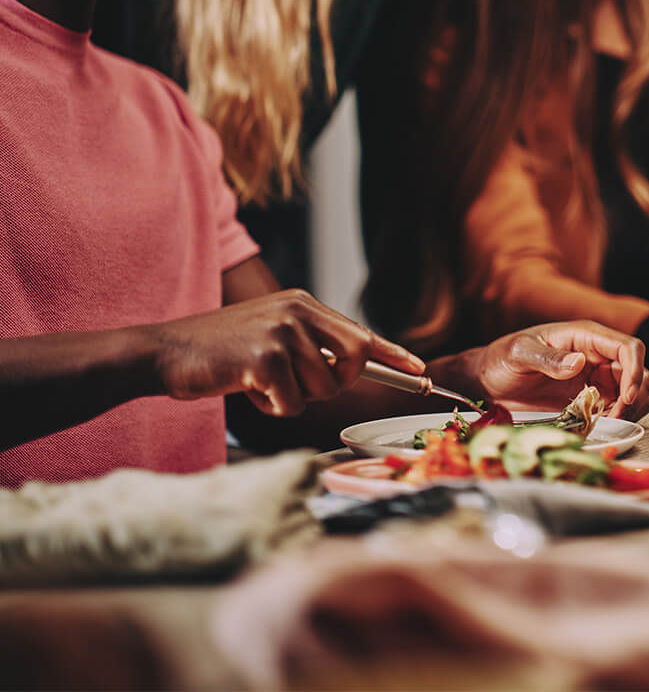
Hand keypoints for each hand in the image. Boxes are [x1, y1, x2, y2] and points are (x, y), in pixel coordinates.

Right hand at [151, 290, 424, 416]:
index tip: (420, 371)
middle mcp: (300, 311)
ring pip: (322, 388)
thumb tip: (346, 371)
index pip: (361, 331)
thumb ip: (308, 346)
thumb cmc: (219, 353)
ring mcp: (283, 331)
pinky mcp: (265, 356)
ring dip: (293, 398)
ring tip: (260, 382)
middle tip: (301, 386)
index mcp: (304, 304)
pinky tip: (246, 389)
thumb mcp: (271, 336)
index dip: (394, 354)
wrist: (165, 352)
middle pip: (356, 358)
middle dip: (338, 383)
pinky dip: (272, 408)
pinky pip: (292, 402)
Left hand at [466, 320, 648, 420]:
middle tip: (614, 417)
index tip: (626, 397)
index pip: (629, 347)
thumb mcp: (518, 353)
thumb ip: (547, 358)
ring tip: (606, 421)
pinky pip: (620, 406)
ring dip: (631, 408)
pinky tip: (600, 424)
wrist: (488, 380)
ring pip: (636, 390)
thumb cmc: (501, 358)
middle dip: (635, 396)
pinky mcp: (592, 396)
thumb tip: (578, 362)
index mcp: (585, 336)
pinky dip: (620, 417)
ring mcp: (597, 376)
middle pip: (639, 371)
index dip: (635, 371)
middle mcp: (597, 354)